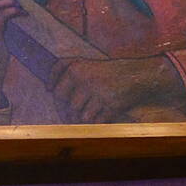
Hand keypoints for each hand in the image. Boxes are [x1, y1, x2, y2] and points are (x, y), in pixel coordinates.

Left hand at [51, 56, 176, 123]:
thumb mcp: (86, 65)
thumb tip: (48, 89)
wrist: (137, 75)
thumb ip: (66, 72)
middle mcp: (84, 80)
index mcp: (76, 69)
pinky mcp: (110, 104)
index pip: (57, 90)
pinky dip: (100, 121)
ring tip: (94, 112)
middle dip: (73, 111)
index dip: (57, 97)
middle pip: (69, 106)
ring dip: (88, 117)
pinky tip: (105, 113)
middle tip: (78, 111)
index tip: (58, 95)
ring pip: (82, 116)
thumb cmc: (108, 72)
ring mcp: (97, 93)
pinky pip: (97, 121)